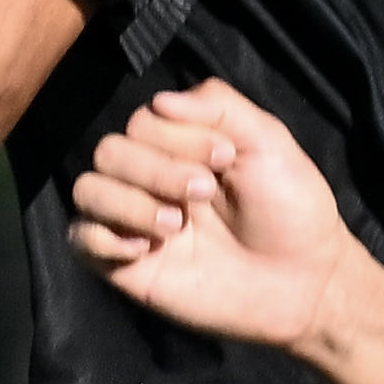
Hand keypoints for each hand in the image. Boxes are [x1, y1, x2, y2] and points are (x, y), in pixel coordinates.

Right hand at [67, 78, 358, 349]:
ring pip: (88, 190)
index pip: (143, 121)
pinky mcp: (127, 266)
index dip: (177, 136)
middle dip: (156, 168)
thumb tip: (159, 100)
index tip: (225, 159)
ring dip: (129, 202)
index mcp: (180, 146)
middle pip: (109, 151)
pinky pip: (81, 239)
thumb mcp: (268, 142)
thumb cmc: (291, 210)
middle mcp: (150, 179)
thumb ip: (220, 105)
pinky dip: (104, 238)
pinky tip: (147, 249)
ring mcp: (135, 222)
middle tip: (204, 192)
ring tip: (176, 225)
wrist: (302, 283)